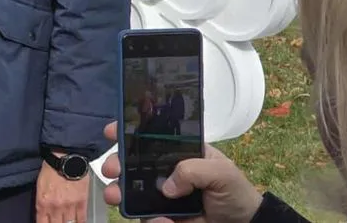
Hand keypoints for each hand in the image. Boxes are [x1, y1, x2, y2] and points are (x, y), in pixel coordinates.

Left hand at [36, 155, 87, 222]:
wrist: (66, 159)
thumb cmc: (51, 169)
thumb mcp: (39, 186)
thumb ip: (41, 202)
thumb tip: (43, 214)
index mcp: (43, 203)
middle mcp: (55, 207)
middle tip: (57, 222)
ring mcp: (69, 206)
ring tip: (67, 222)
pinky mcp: (81, 202)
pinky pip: (81, 219)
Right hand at [101, 122, 261, 222]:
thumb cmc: (235, 193)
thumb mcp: (222, 172)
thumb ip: (194, 170)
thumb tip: (167, 187)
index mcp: (178, 153)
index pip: (150, 138)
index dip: (129, 131)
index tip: (111, 132)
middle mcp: (164, 172)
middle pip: (132, 163)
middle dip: (115, 163)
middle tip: (111, 170)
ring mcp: (160, 196)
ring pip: (130, 191)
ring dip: (118, 192)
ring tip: (115, 196)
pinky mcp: (161, 217)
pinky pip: (146, 217)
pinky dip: (149, 220)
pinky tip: (160, 221)